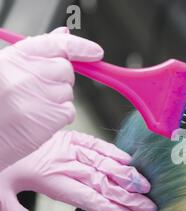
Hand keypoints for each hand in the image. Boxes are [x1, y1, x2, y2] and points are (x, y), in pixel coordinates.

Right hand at [0, 27, 103, 170]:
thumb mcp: (7, 67)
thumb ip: (37, 51)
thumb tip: (64, 33)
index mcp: (20, 56)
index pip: (60, 44)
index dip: (81, 47)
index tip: (95, 52)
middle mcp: (34, 72)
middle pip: (67, 70)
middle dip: (58, 80)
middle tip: (36, 91)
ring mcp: (46, 94)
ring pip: (68, 93)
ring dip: (56, 100)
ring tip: (30, 107)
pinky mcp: (55, 115)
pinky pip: (69, 112)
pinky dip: (57, 117)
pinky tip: (36, 120)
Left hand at [0, 131, 156, 210]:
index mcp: (50, 180)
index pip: (91, 199)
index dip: (115, 210)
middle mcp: (64, 163)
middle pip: (104, 183)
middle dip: (130, 197)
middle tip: (150, 206)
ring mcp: (68, 147)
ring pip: (105, 163)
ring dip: (128, 175)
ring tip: (146, 186)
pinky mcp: (69, 136)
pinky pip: (96, 143)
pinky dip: (114, 151)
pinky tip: (129, 160)